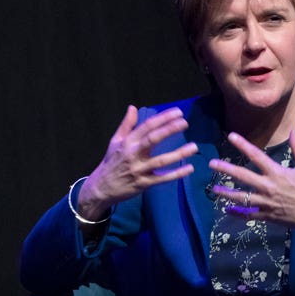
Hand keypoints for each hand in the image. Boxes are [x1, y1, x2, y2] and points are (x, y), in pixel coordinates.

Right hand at [78, 105, 197, 218]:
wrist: (100, 188)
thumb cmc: (111, 162)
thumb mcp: (115, 141)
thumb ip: (126, 125)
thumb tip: (133, 107)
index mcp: (127, 142)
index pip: (147, 126)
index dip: (163, 118)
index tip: (178, 112)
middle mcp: (133, 154)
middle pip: (153, 139)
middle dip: (169, 129)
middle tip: (185, 122)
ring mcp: (139, 170)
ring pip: (161, 160)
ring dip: (178, 154)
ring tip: (194, 146)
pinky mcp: (144, 184)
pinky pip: (162, 178)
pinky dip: (176, 174)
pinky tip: (189, 168)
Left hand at [209, 130, 294, 233]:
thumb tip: (292, 130)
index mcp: (277, 173)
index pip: (256, 156)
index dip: (242, 144)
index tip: (230, 136)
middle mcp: (269, 187)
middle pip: (243, 176)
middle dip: (226, 169)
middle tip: (211, 163)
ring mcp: (267, 203)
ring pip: (241, 198)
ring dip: (226, 193)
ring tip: (214, 189)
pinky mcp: (268, 216)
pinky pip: (248, 215)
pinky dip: (237, 213)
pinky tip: (226, 210)